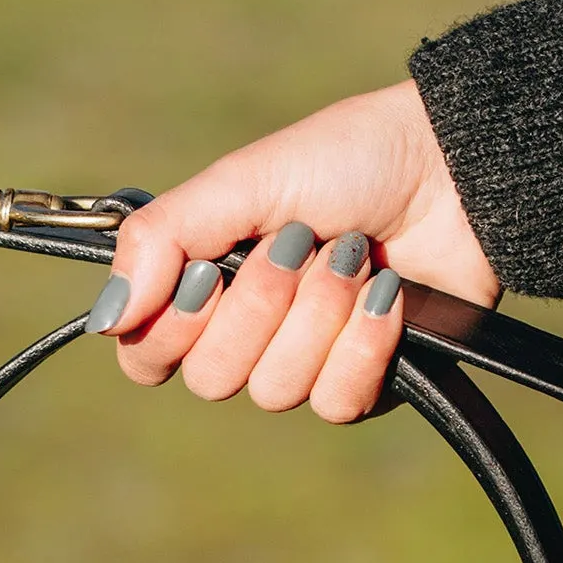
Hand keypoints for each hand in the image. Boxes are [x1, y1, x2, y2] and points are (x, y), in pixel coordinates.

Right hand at [85, 79, 501, 421]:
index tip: (206, 276)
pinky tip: (389, 295)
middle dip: (259, 304)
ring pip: (275, 391)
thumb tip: (106, 316)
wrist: (455, 167)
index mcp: (206, 282)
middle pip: (210, 378)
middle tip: (299, 243)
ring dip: (318, 313)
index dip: (168, 330)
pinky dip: (362, 343)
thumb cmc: (347, 159)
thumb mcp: (240, 180)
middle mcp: (251, 332)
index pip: (146, 355)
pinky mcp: (370, 383)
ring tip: (353, 256)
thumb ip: (162, 238)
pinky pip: (337, 403)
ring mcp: (308, 362)